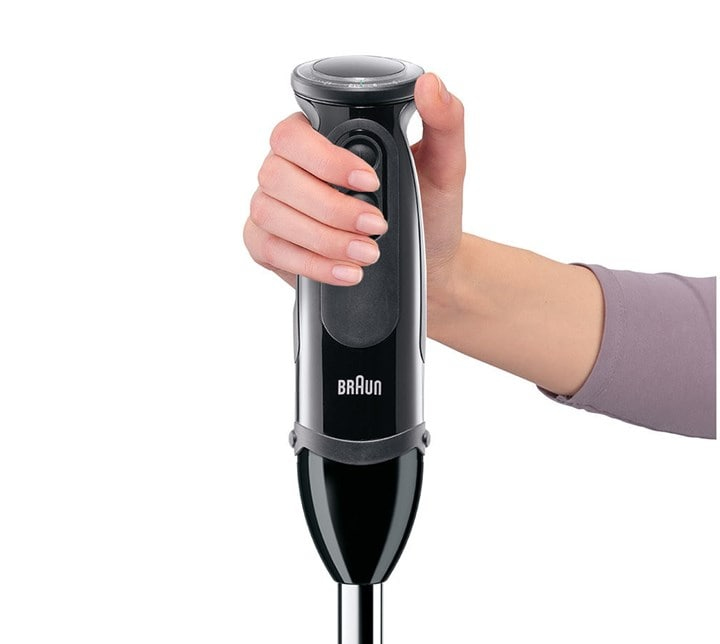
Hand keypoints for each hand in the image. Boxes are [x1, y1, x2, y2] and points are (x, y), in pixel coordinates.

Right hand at [243, 73, 465, 299]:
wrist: (430, 262)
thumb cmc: (430, 210)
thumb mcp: (445, 167)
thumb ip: (444, 122)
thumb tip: (431, 84)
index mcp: (320, 136)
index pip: (295, 134)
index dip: (325, 159)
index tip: (370, 183)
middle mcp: (288, 167)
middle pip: (277, 176)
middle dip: (329, 207)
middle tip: (376, 226)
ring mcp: (273, 205)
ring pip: (271, 214)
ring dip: (322, 239)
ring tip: (367, 253)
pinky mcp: (269, 244)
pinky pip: (269, 249)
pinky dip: (310, 264)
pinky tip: (346, 272)